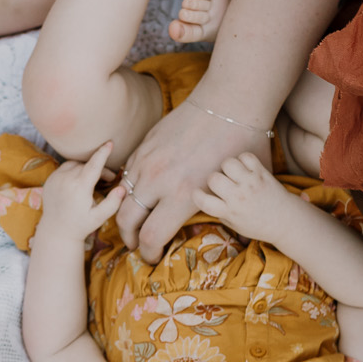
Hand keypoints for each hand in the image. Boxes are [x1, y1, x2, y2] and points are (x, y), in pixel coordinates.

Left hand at [35, 141, 125, 244]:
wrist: (56, 231)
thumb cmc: (81, 225)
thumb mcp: (99, 218)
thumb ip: (113, 203)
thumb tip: (122, 188)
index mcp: (79, 187)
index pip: (93, 165)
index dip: (102, 153)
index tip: (109, 143)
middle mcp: (65, 180)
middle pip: (86, 165)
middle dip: (99, 169)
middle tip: (109, 179)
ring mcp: (55, 178)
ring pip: (75, 164)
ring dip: (86, 168)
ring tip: (93, 181)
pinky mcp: (49, 179)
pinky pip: (64, 168)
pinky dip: (74, 171)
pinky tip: (79, 182)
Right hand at [116, 101, 265, 260]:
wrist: (229, 102)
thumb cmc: (241, 143)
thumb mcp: (236, 185)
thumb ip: (221, 208)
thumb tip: (225, 231)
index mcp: (183, 195)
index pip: (152, 236)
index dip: (149, 253)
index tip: (153, 258)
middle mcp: (159, 180)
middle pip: (126, 220)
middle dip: (129, 238)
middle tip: (135, 245)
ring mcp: (148, 160)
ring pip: (121, 195)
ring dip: (124, 213)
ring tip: (133, 222)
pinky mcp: (145, 144)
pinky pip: (127, 172)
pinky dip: (128, 188)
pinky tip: (140, 193)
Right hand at [193, 152, 292, 242]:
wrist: (286, 221)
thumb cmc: (257, 224)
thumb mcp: (234, 225)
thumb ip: (219, 212)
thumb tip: (203, 197)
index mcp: (230, 212)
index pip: (203, 201)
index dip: (196, 195)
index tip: (199, 193)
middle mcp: (239, 197)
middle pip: (213, 178)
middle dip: (213, 179)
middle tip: (221, 183)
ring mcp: (251, 183)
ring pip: (228, 163)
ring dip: (227, 167)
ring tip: (233, 173)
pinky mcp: (262, 173)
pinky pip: (246, 157)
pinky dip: (243, 159)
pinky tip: (245, 168)